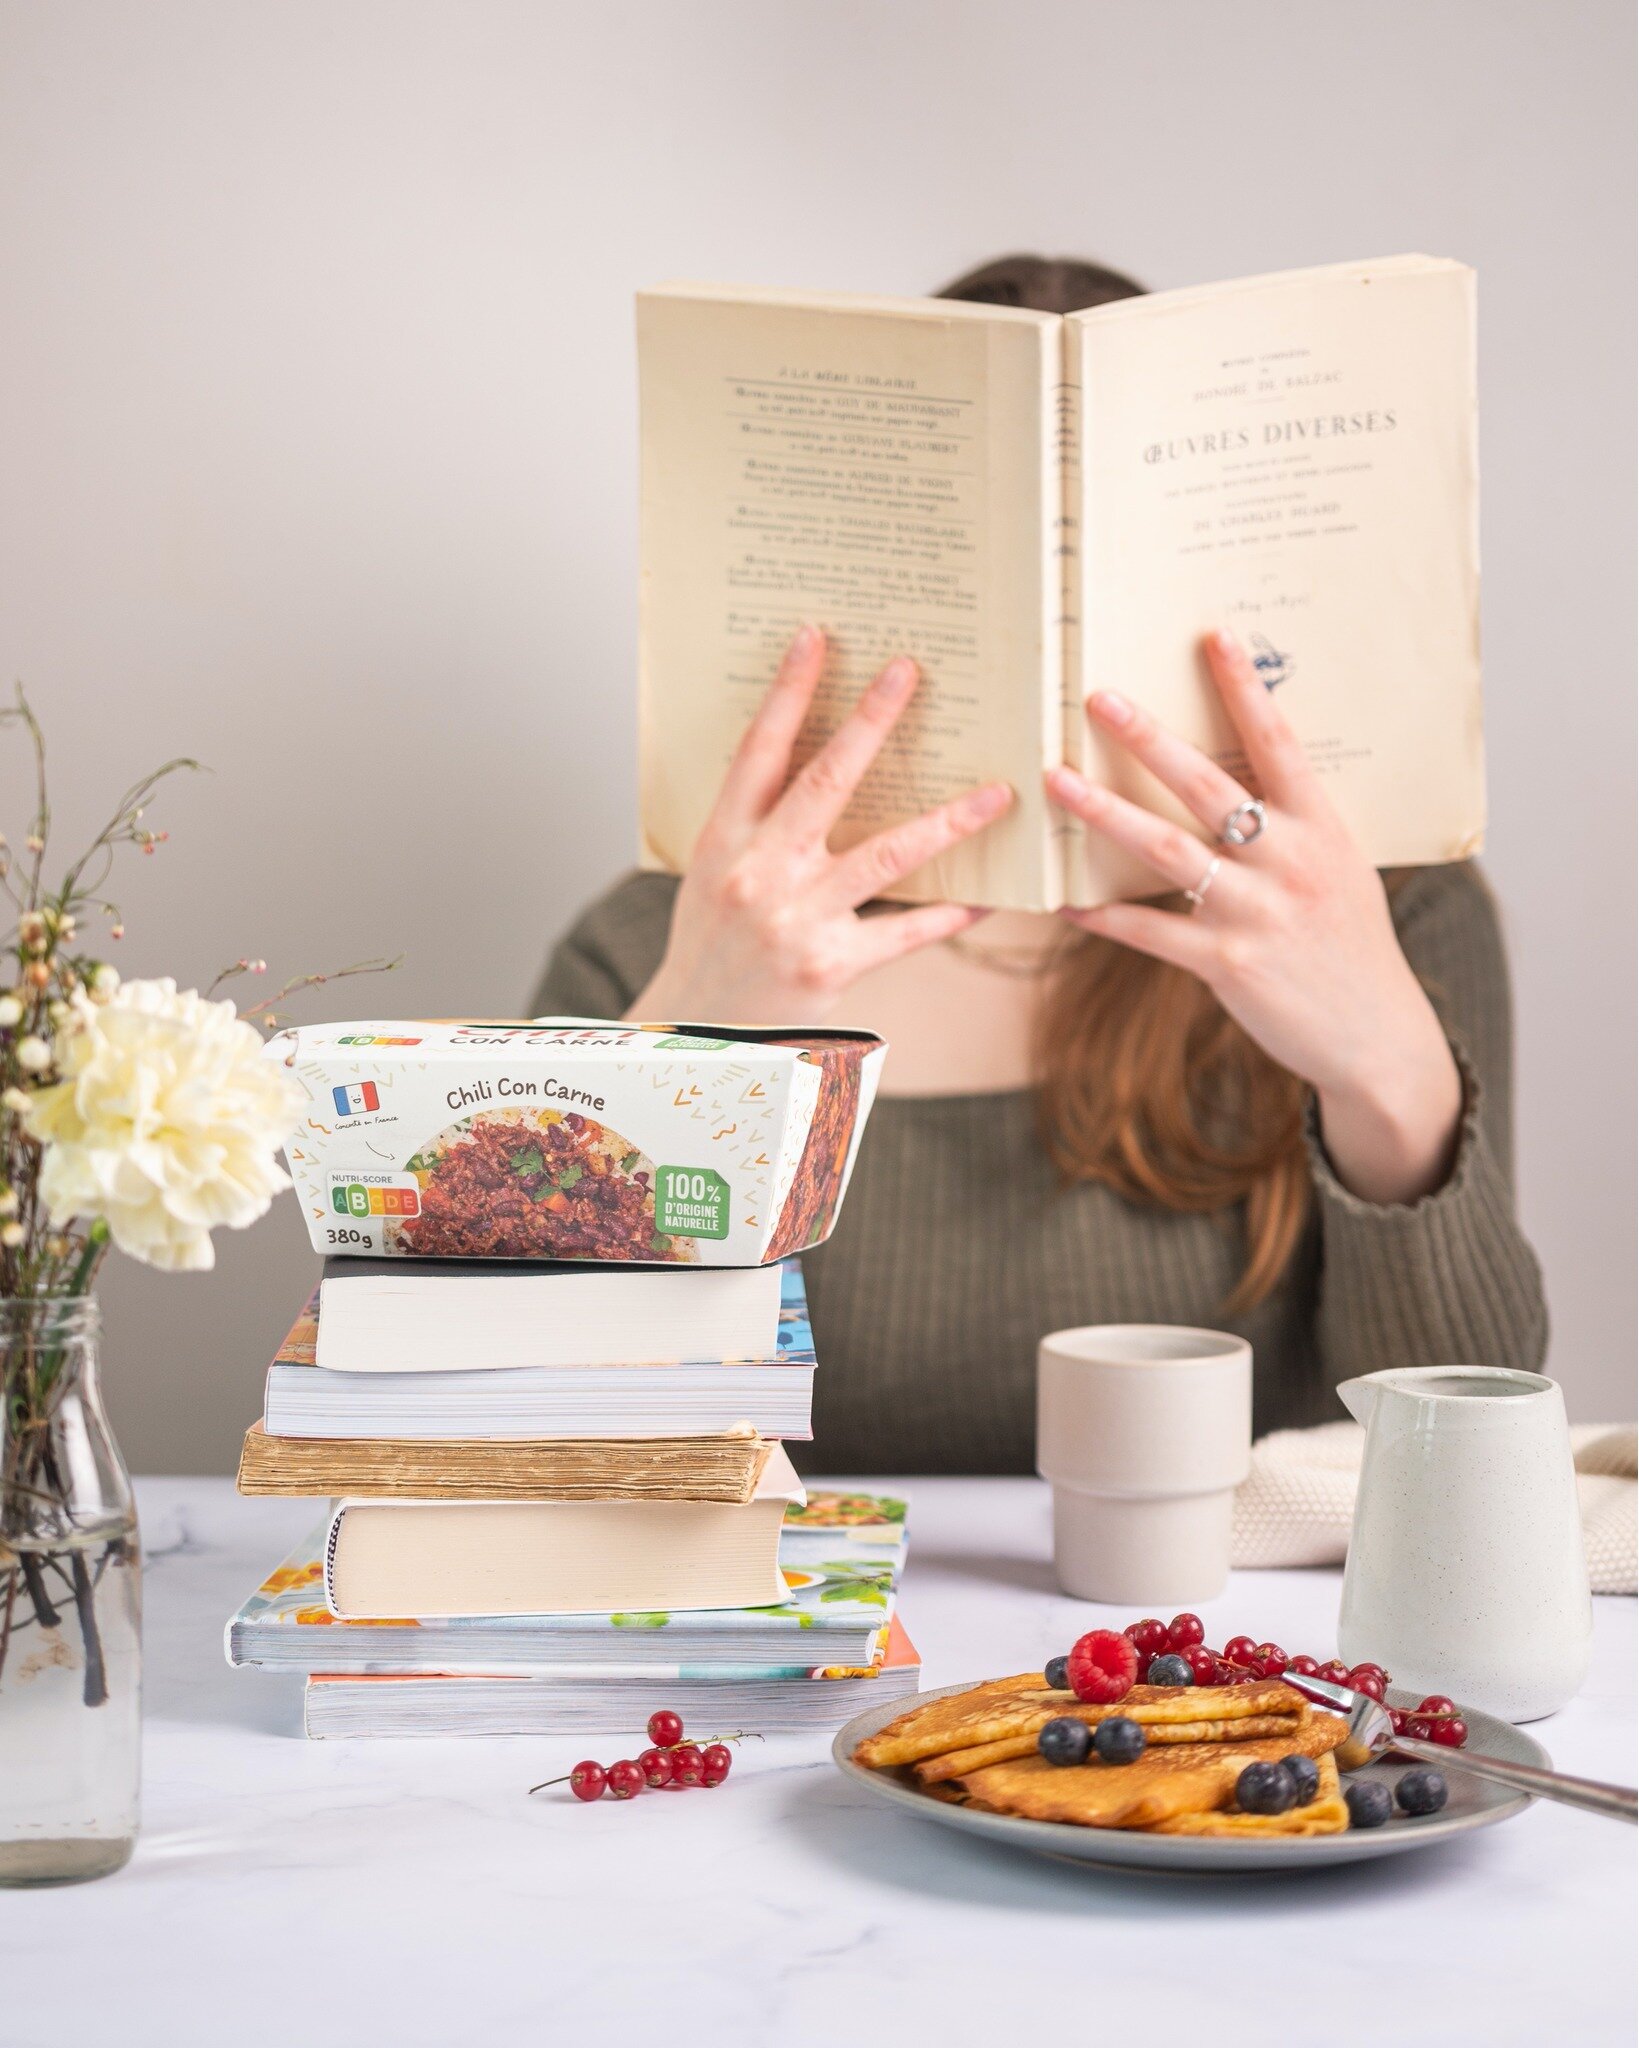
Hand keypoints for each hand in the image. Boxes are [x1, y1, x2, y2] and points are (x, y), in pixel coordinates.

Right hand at [631, 626, 1013, 1026]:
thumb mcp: (714, 872)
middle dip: (870, 722)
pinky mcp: (831, 964)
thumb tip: (809, 765)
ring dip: (949, 821)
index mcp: (726, 840)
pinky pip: (905, 931)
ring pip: (887, 854)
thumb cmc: (711, 944)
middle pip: (825, 782)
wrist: (695, 1031)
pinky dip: (949, 914)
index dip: (788, 692)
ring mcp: (797, 918)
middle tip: (908, 671)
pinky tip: (988, 897)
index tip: (815, 638)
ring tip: (997, 794)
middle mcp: (759, 871)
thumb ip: (758, 825)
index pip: (758, 750)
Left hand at [1045, 629, 1461, 1205]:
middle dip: (1148, 739)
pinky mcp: (1229, 964)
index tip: (1213, 637)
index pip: (1279, 743)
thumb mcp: (1339, 871)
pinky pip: (1152, 931)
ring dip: (1105, 814)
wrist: (1377, 1036)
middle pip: (1208, 785)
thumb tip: (1235, 784)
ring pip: (1167, 850)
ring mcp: (1259, 912)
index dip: (1244, 689)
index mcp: (1323, 828)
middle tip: (1098, 699)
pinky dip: (1105, 916)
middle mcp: (1292, 861)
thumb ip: (1292, 829)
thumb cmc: (1348, 944)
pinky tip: (1065, 901)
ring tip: (1057, 782)